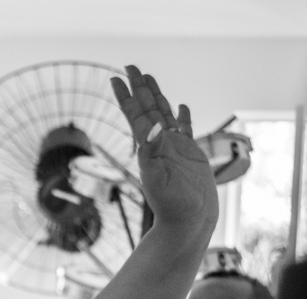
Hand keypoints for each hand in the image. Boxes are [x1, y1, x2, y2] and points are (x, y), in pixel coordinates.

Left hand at [110, 66, 217, 227]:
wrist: (189, 223)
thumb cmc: (173, 206)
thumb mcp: (158, 180)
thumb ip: (152, 154)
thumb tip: (149, 129)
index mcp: (149, 148)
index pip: (135, 116)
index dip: (126, 97)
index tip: (116, 79)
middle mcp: (160, 144)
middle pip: (148, 109)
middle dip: (139, 88)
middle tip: (130, 67)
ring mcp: (176, 148)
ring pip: (165, 114)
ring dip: (157, 96)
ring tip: (149, 79)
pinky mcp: (191, 155)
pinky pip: (186, 129)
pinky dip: (183, 117)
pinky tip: (181, 107)